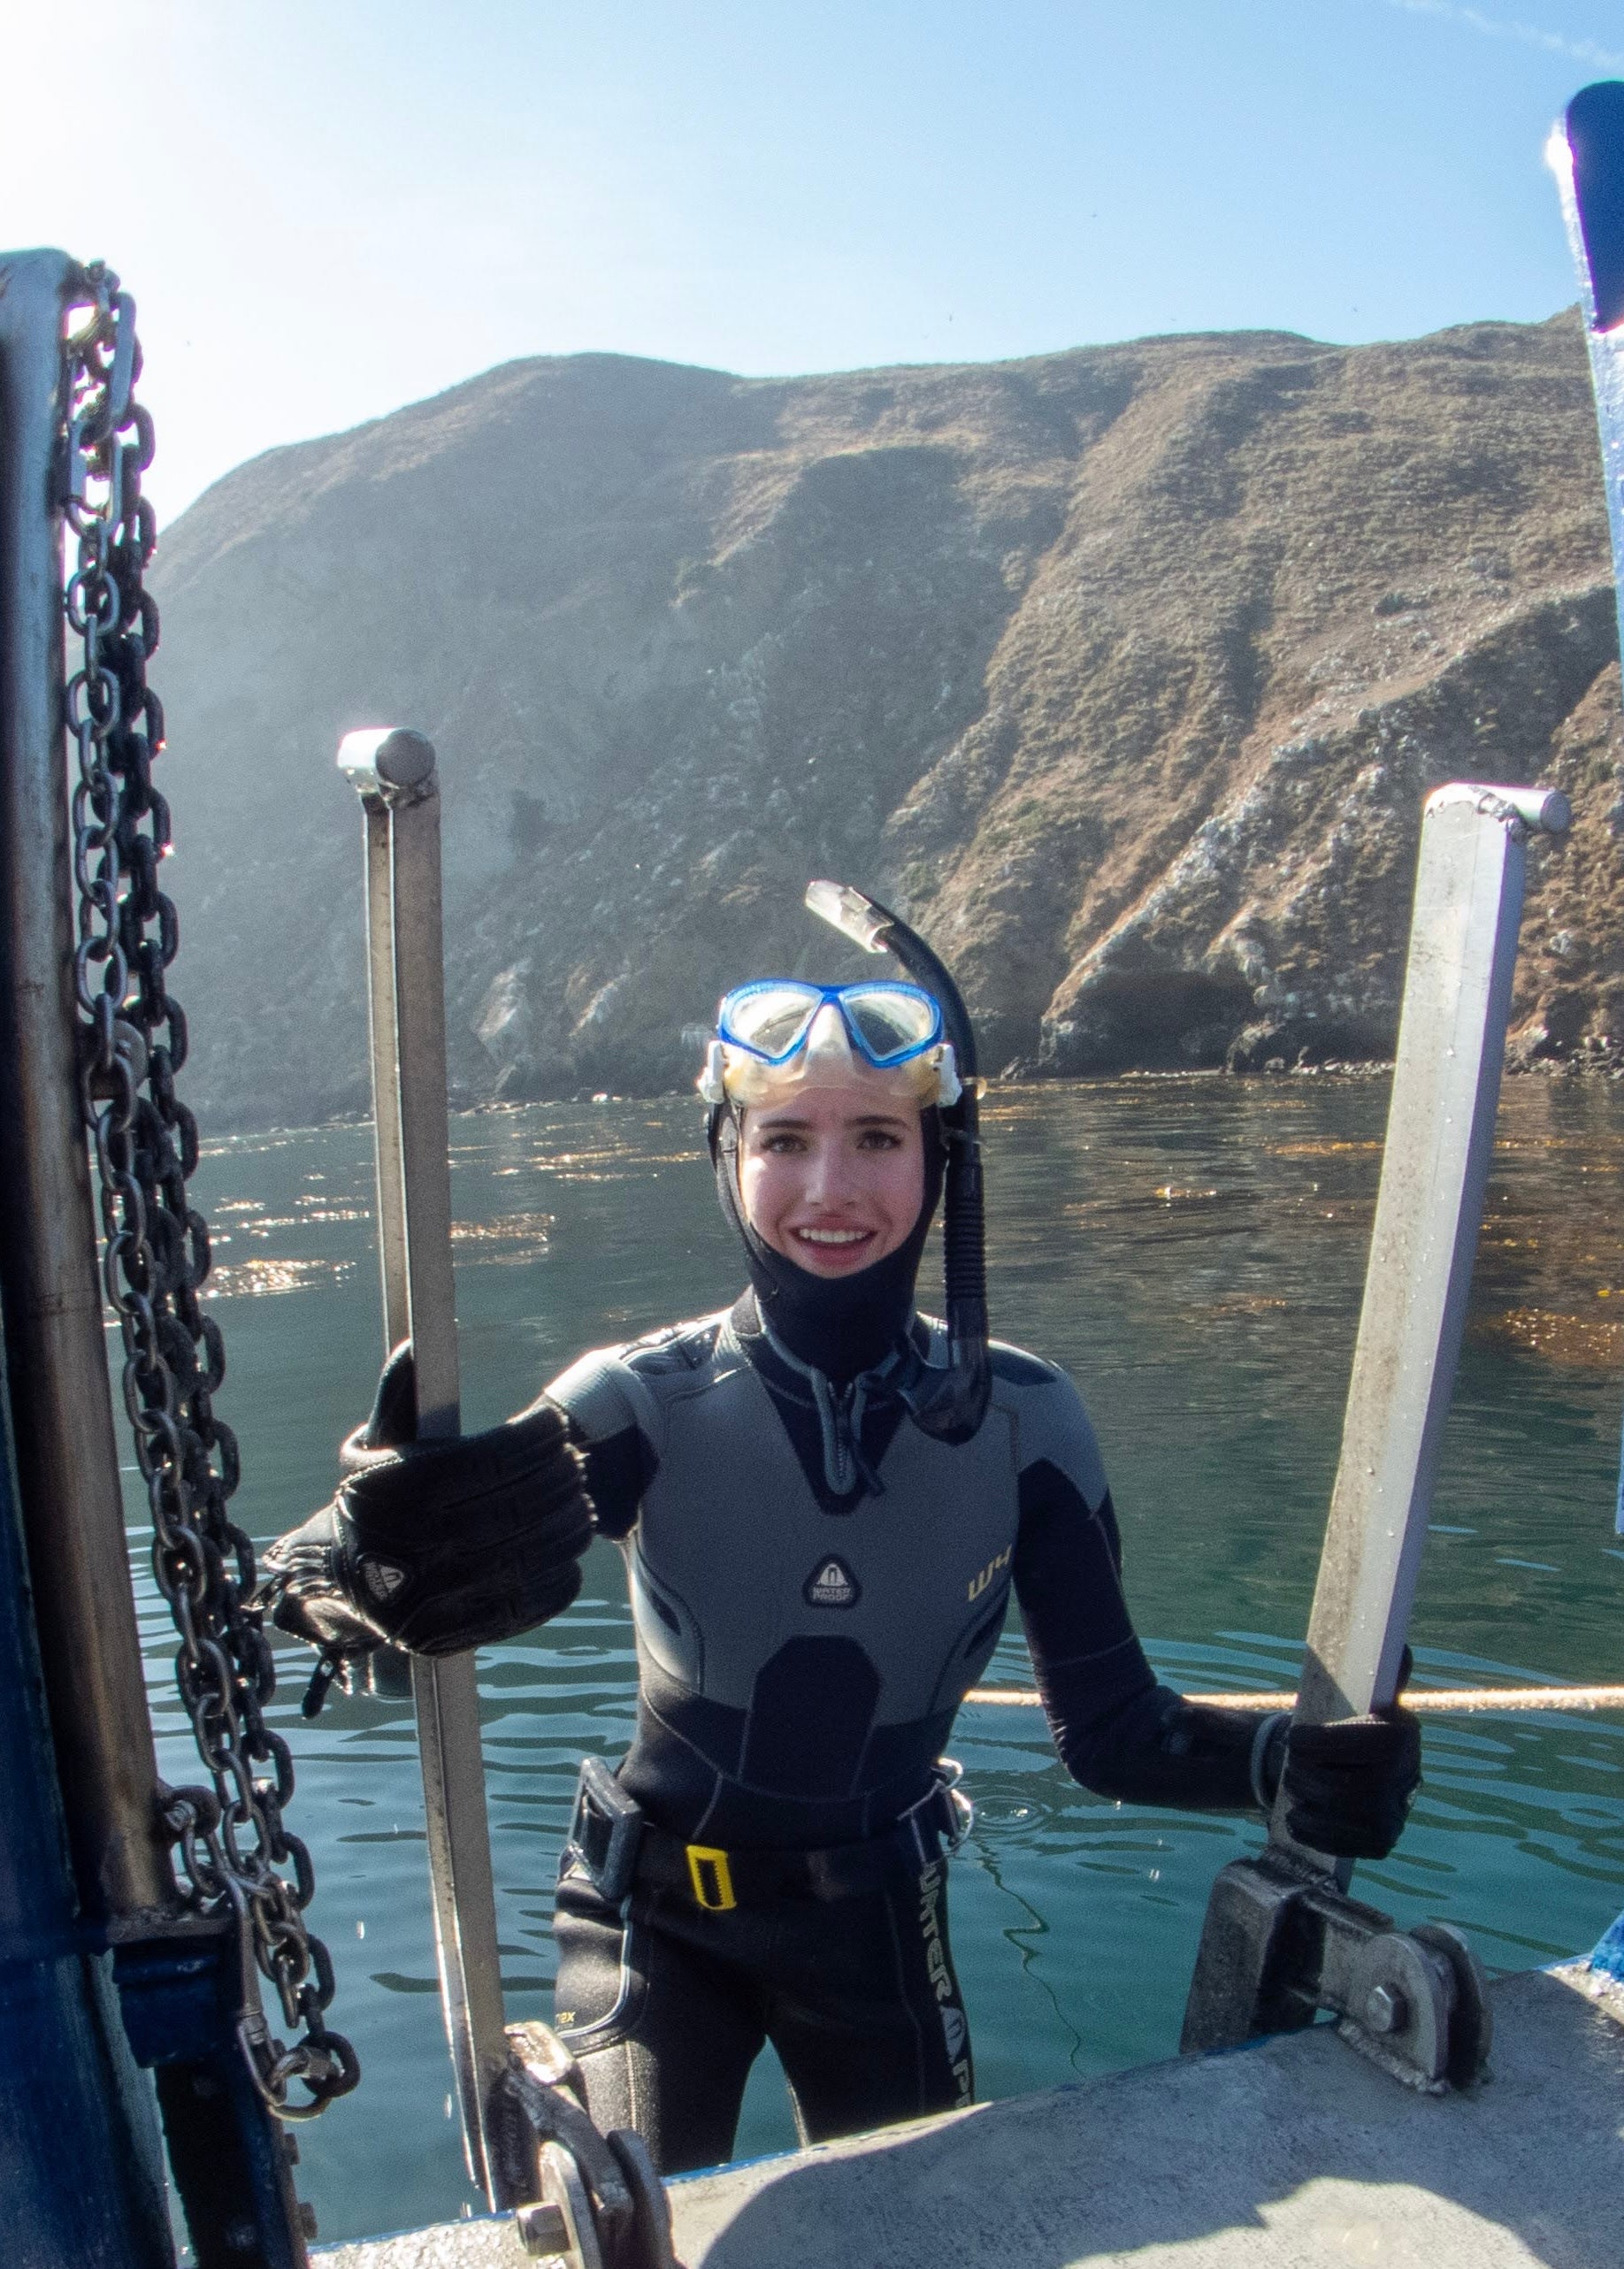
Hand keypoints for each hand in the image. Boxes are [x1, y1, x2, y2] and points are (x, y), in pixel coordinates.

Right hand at [257, 1343, 594, 1660]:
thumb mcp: (370, 1449)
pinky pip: (527, 1604)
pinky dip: (560, 1575)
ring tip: (579, 1503)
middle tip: (576, 1462)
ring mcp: (434, 1598)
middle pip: (517, 1508)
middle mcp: (414, 1547)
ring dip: (568, 1525)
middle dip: (560, 1478)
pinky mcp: (453, 1635)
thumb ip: (398, 1399)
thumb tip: (414, 1347)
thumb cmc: (372, 1502)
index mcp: (396, 1494)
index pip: (489, 1460)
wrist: (343, 1584)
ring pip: (530, 1556)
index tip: (555, 1425)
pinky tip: (566, 1552)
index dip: (535, 1438)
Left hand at [1280, 1663, 1420, 1858]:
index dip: (1315, 1743)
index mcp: (1401, 1736)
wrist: (1359, 1770)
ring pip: (1337, 1815)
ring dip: (1304, 1801)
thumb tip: (1403, 1648)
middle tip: (1289, 1765)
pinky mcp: (1380, 1843)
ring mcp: (1394, 1817)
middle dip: (1303, 1774)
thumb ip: (1382, 1673)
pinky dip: (1310, 1830)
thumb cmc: (1352, 1727)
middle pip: (1340, 1785)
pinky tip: (1298, 1816)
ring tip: (1294, 1787)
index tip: (1296, 1738)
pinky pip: (1339, 1844)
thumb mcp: (1365, 1696)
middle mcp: (1405, 1780)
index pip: (1352, 1744)